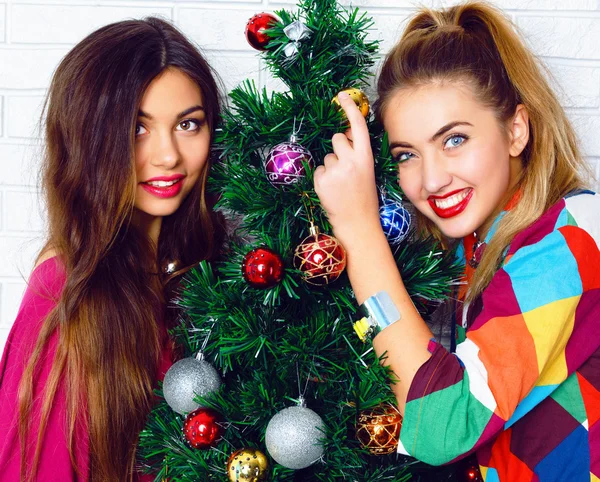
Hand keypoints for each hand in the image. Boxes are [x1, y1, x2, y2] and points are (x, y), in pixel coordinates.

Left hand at [314, 92, 380, 242]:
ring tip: (341, 184)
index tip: (342, 96)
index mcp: (365, 157)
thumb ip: (356, 153)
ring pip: (327, 156)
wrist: (357, 223)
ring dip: (331, 166)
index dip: (350, 108)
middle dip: (338, 148)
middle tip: (346, 168)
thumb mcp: (366, 171)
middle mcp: (350, 161)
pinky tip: (332, 190)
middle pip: (337, 138)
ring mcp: (335, 170)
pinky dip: (323, 178)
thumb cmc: (364, 197)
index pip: (357, 126)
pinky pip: (318, 169)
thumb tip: (343, 135)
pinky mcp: (321, 180)